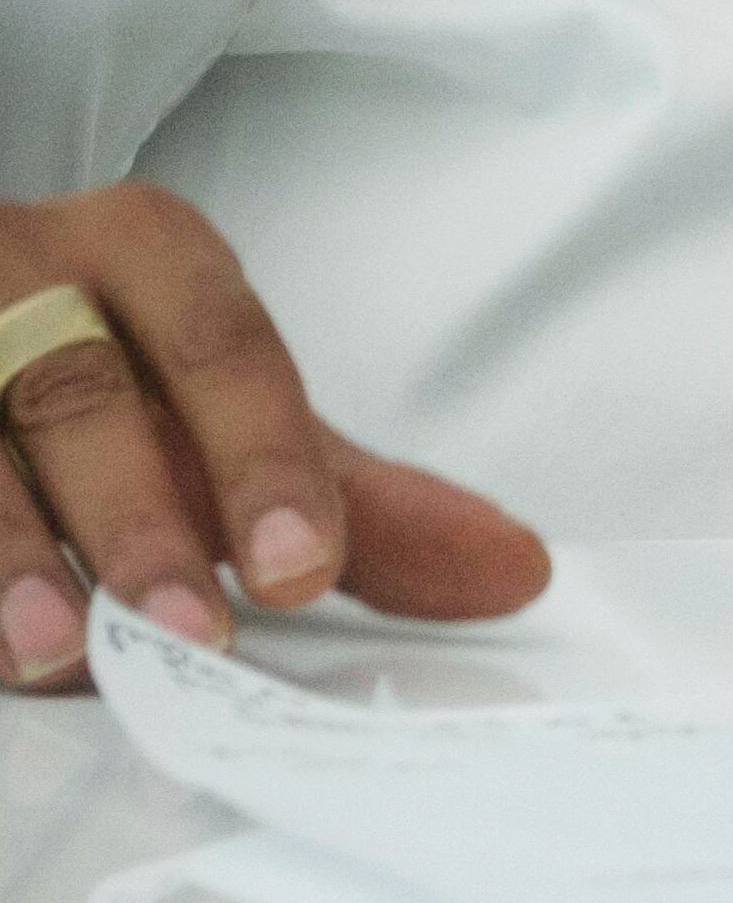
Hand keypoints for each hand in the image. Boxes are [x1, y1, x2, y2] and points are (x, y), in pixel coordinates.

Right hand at [0, 183, 550, 692]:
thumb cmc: (107, 363)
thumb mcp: (225, 414)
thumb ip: (356, 496)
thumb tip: (513, 572)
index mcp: (143, 249)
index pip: (220, 343)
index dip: (263, 456)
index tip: (302, 566)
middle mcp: (27, 269)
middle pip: (84, 393)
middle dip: (139, 518)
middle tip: (195, 631)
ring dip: (10, 557)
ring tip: (57, 653)